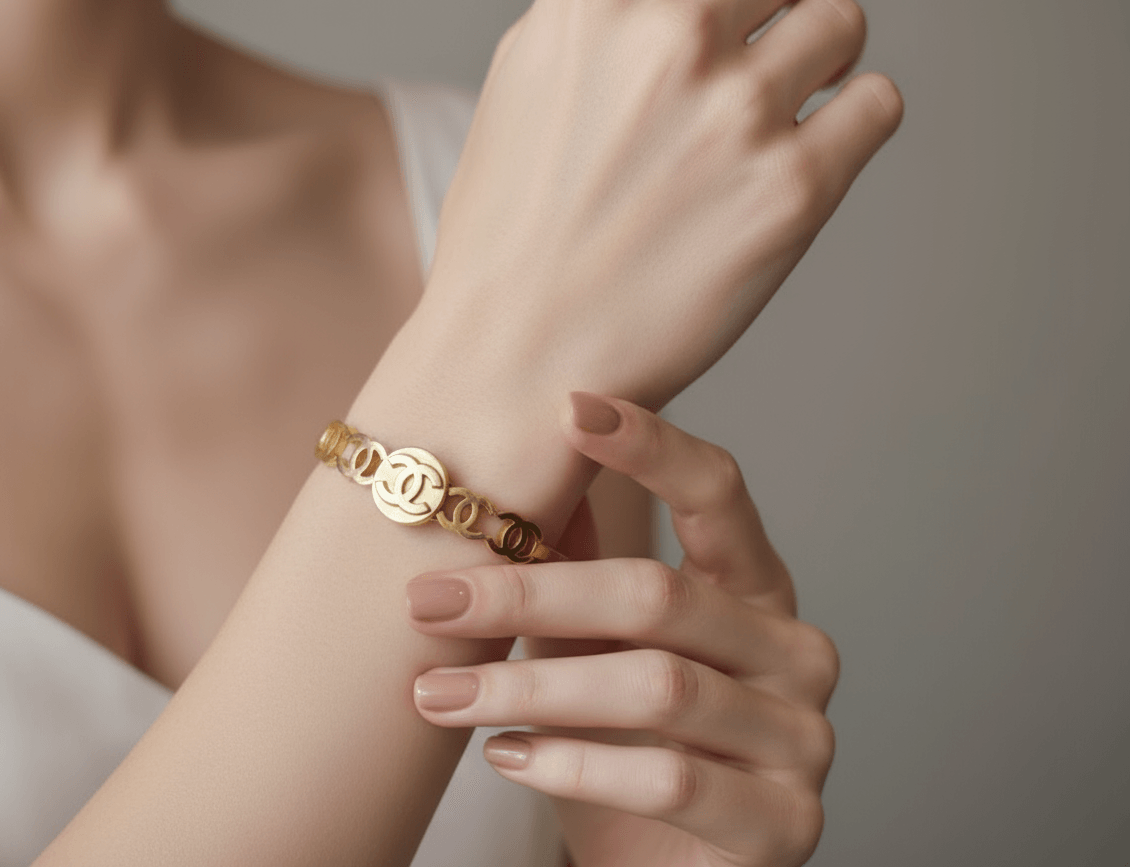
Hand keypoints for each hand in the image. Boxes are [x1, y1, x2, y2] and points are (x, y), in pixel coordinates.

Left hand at [404, 393, 839, 866]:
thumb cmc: (635, 745)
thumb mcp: (601, 648)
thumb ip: (583, 569)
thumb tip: (529, 475)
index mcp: (757, 590)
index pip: (721, 494)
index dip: (652, 447)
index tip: (570, 406)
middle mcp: (796, 651)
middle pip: (662, 594)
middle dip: (531, 595)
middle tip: (429, 600)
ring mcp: (801, 740)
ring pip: (656, 685)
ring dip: (528, 688)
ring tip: (438, 693)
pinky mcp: (786, 824)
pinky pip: (669, 780)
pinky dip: (573, 765)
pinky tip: (507, 757)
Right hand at [420, 0, 902, 409]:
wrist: (515, 361)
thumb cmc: (512, 233)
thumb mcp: (529, 75)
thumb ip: (605, 6)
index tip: (739, 0)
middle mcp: (671, 34)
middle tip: (775, 43)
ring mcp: (735, 112)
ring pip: (843, 21)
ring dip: (826, 58)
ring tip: (786, 110)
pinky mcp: (792, 191)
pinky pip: (878, 105)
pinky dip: (854, 124)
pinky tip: (806, 158)